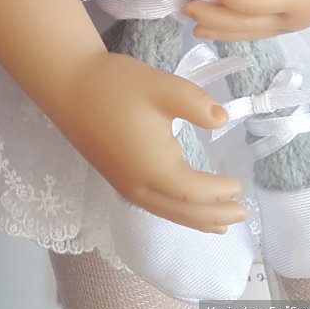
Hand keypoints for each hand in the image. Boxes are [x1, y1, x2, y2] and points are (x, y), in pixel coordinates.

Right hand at [65, 51, 246, 232]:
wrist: (67, 82)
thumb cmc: (114, 84)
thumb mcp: (160, 86)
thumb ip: (195, 104)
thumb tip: (222, 119)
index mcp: (154, 169)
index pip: (195, 194)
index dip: (219, 194)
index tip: (240, 187)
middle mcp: (139, 187)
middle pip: (183, 213)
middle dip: (214, 217)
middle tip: (242, 216)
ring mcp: (125, 185)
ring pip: (167, 212)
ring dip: (196, 220)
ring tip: (219, 225)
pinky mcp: (116, 177)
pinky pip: (154, 205)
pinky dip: (175, 212)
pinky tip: (180, 206)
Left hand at [186, 0, 309, 40]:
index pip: (247, 3)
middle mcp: (295, 15)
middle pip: (246, 26)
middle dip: (214, 20)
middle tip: (185, 10)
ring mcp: (299, 20)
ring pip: (255, 33)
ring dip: (225, 31)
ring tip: (196, 29)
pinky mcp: (302, 16)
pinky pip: (265, 28)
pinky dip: (242, 29)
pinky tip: (230, 25)